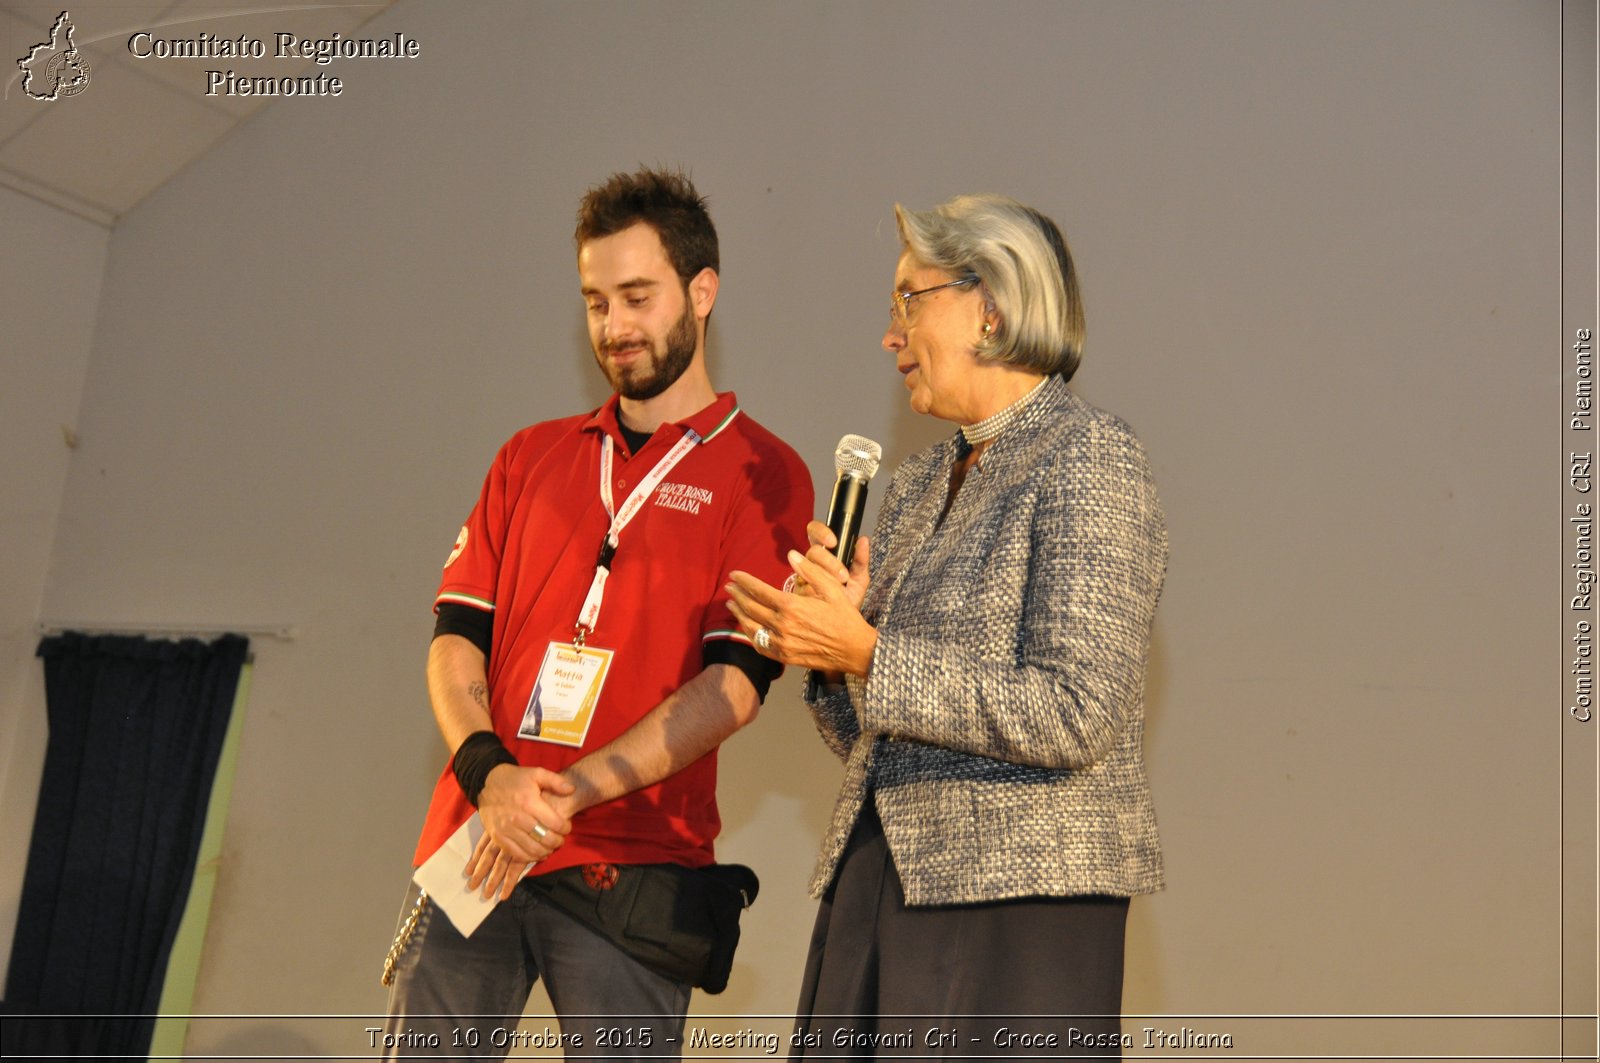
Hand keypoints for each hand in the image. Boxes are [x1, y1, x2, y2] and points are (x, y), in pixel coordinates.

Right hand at [466, 765, 574, 899]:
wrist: (486, 783)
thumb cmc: (515, 778)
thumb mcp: (537, 773)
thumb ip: (556, 781)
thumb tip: (572, 789)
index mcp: (529, 802)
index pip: (555, 823)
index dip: (566, 828)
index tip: (567, 827)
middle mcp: (517, 818)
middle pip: (545, 839)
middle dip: (557, 842)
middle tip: (560, 839)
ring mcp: (506, 829)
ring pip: (532, 850)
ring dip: (545, 851)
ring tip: (550, 847)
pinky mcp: (497, 837)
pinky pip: (516, 854)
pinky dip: (529, 857)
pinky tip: (537, 853)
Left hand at [727, 531, 875, 676]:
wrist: (854, 650)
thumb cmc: (845, 616)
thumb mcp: (831, 588)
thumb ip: (809, 571)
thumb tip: (791, 554)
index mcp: (792, 606)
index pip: (759, 590)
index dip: (744, 581)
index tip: (734, 575)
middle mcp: (782, 625)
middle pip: (751, 607)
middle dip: (737, 595)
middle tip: (729, 587)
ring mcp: (781, 643)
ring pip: (751, 626)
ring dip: (739, 613)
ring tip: (731, 604)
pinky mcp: (784, 656)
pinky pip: (760, 645)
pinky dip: (750, 634)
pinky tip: (746, 627)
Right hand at [788, 521, 869, 607]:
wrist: (840, 625)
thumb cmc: (848, 598)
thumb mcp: (859, 580)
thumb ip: (861, 561)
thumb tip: (864, 540)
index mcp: (825, 553)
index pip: (814, 532)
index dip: (821, 532)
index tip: (833, 541)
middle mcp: (810, 562)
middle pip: (812, 551)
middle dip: (829, 562)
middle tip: (843, 576)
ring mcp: (801, 576)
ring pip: (806, 568)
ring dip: (825, 577)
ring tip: (841, 588)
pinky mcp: (797, 592)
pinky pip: (804, 587)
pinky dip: (817, 592)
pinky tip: (827, 598)